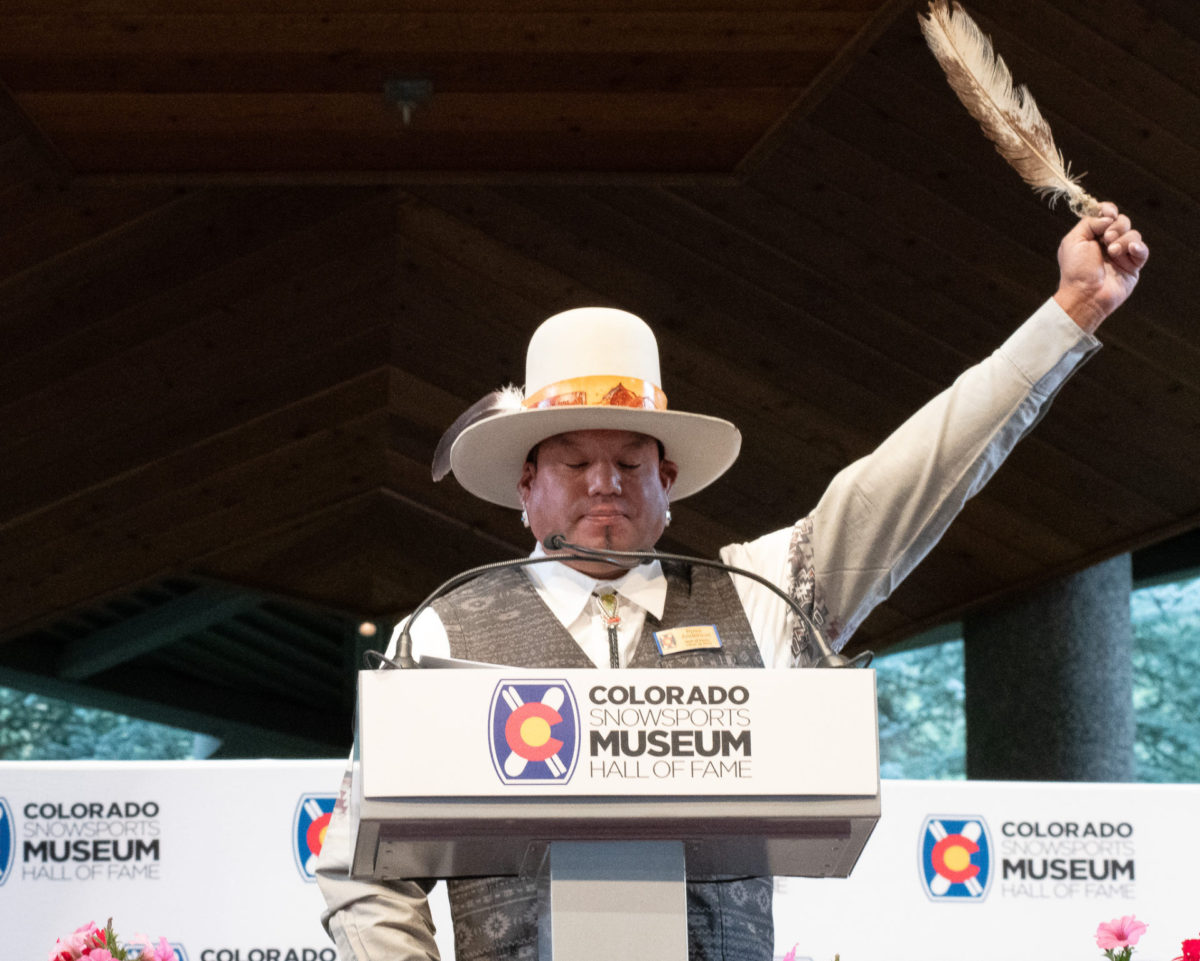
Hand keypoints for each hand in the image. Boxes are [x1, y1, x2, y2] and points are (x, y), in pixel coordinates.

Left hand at [1052, 201, 1148, 333]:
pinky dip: (1138, 248)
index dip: (1109, 210)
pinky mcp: (1133, 266)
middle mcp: (1107, 243)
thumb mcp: (1074, 240)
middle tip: (1107, 238)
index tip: (1108, 213)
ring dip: (1123, 240)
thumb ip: (1089, 222)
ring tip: (1112, 252)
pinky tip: (1130, 250)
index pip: (1107, 215)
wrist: (1085, 294)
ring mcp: (1122, 254)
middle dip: (1117, 226)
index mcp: (1092, 236)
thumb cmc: (1076, 270)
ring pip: (1134, 234)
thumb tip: (1108, 216)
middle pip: (1122, 221)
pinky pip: (1143, 250)